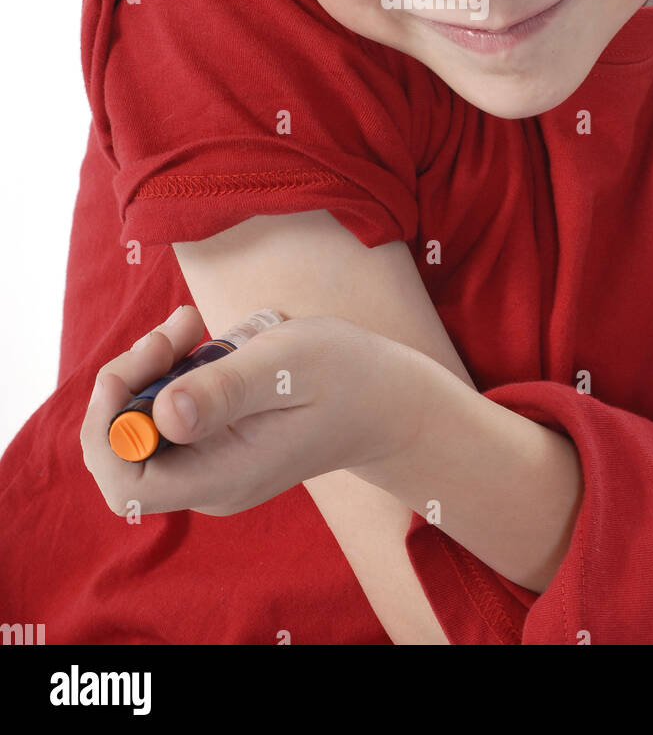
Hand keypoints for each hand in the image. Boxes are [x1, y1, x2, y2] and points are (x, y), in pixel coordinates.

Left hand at [80, 305, 423, 516]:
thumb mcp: (287, 367)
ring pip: (141, 423)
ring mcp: (211, 463)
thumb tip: (163, 415)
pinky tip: (202, 339)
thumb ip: (226, 390)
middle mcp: (208, 481)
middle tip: (175, 333)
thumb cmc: (346, 377)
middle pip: (123, 449)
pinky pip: (167, 410)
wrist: (388, 401)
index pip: (126, 483)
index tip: (136, 366)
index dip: (109, 426)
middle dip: (130, 382)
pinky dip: (171, 369)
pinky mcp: (217, 440)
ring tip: (192, 326)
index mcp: (222, 477)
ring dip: (151, 367)